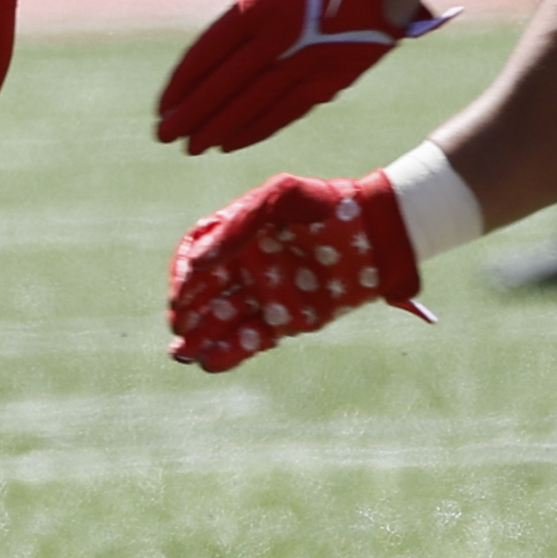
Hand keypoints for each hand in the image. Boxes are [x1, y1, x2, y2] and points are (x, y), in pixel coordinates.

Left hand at [155, 0, 443, 153]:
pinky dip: (257, 129)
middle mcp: (280, 36)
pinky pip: (287, 110)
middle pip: (226, 84)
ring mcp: (307, 60)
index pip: (208, 54)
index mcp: (258, 5)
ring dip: (220, 128)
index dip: (183, 84)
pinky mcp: (330, 78)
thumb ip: (245, 11)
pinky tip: (232, 143)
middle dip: (193, 114)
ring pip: (254, 103)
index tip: (163, 106)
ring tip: (194, 146)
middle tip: (165, 136)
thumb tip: (219, 52)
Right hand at [167, 170, 422, 371]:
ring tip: (184, 354)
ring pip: (223, 322)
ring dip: (201, 339)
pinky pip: (251, 339)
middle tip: (179, 330)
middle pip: (204, 295)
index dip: (182, 276)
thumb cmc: (328, 204)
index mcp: (238, 234)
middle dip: (187, 315)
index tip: (181, 294)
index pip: (195, 257)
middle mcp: (246, 266)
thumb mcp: (280, 196)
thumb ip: (239, 223)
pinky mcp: (287, 320)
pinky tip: (210, 361)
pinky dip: (230, 352)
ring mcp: (266, 294)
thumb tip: (198, 261)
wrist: (376, 232)